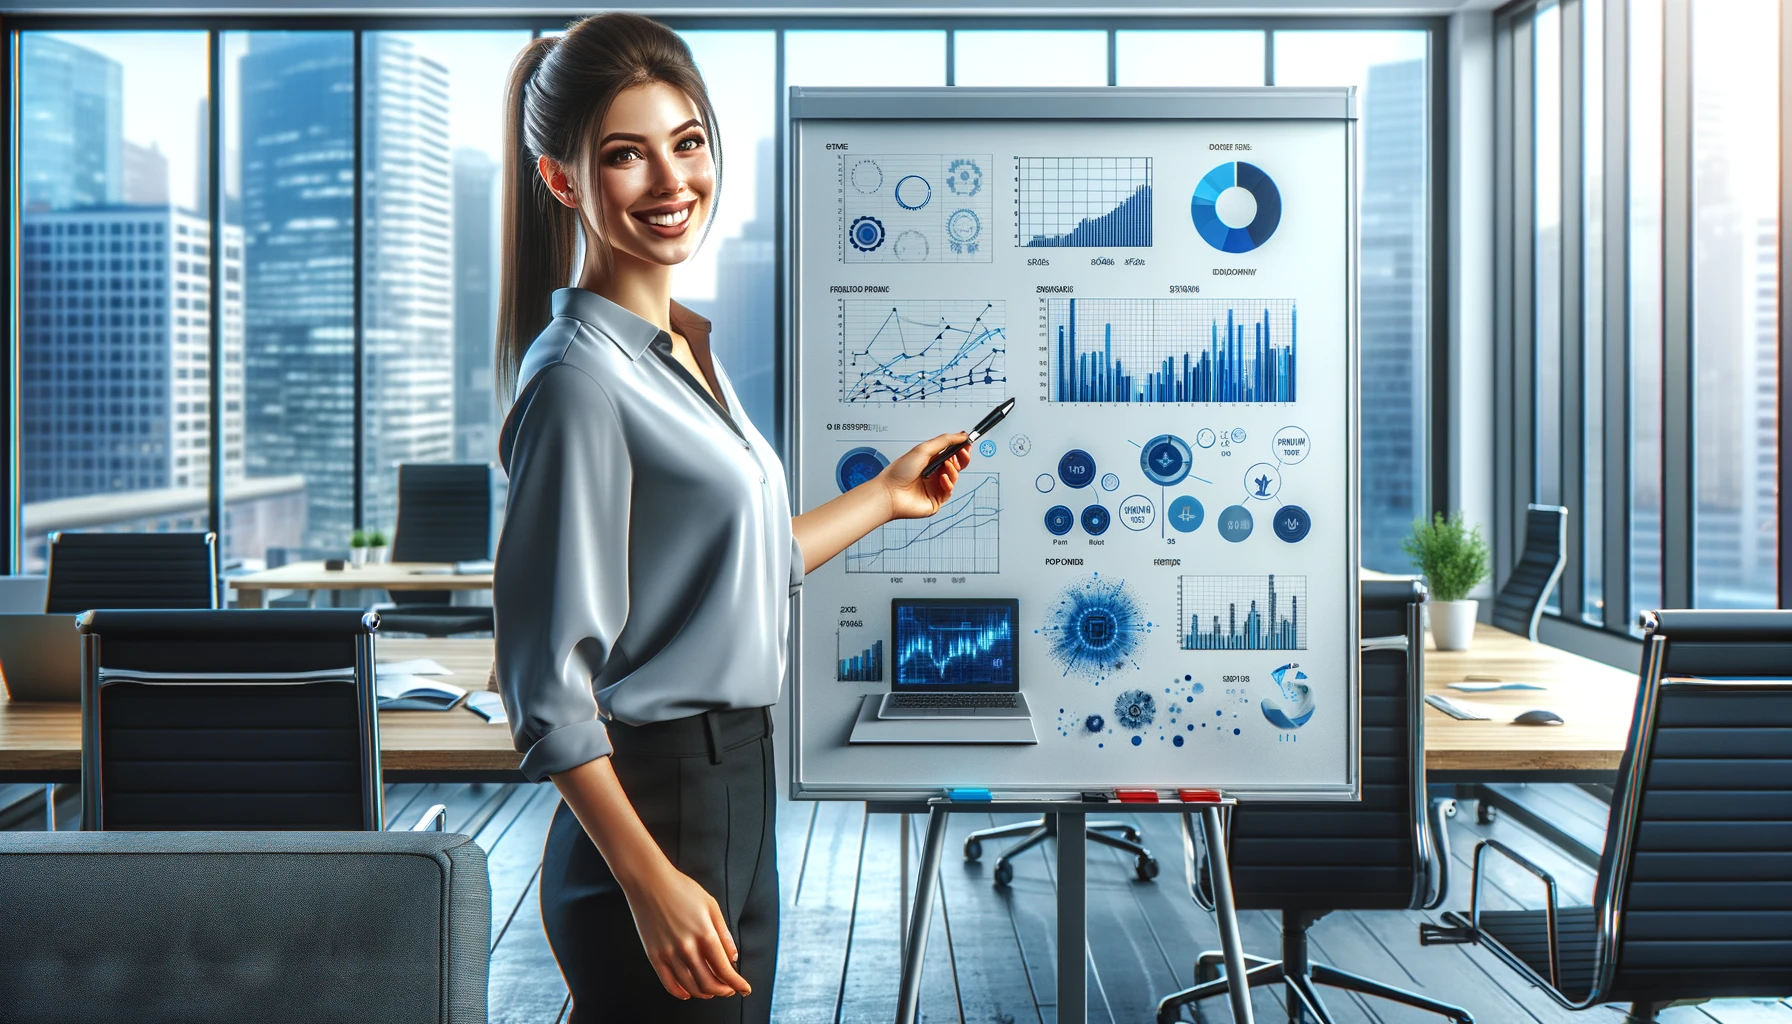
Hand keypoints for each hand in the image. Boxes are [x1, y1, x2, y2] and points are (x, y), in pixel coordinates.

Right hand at [622, 860, 751, 999]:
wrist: (649, 881)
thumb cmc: (681, 889)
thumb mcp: (711, 905)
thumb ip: (724, 934)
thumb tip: (732, 958)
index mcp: (705, 934)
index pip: (725, 969)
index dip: (737, 983)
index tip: (745, 989)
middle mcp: (687, 947)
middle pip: (709, 983)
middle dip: (723, 990)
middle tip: (730, 990)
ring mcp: (669, 953)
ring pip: (690, 986)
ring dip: (704, 993)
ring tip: (712, 991)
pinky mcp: (654, 955)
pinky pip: (668, 982)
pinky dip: (680, 992)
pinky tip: (688, 992)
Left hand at [879, 432, 971, 520]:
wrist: (890, 492)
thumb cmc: (900, 472)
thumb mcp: (923, 449)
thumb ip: (944, 441)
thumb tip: (961, 435)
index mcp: (929, 461)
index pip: (950, 453)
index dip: (960, 448)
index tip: (967, 442)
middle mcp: (932, 474)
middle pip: (955, 465)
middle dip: (961, 458)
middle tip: (964, 453)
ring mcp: (934, 487)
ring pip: (954, 478)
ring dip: (953, 470)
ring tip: (945, 466)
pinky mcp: (936, 500)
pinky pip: (949, 491)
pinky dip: (948, 483)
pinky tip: (942, 479)